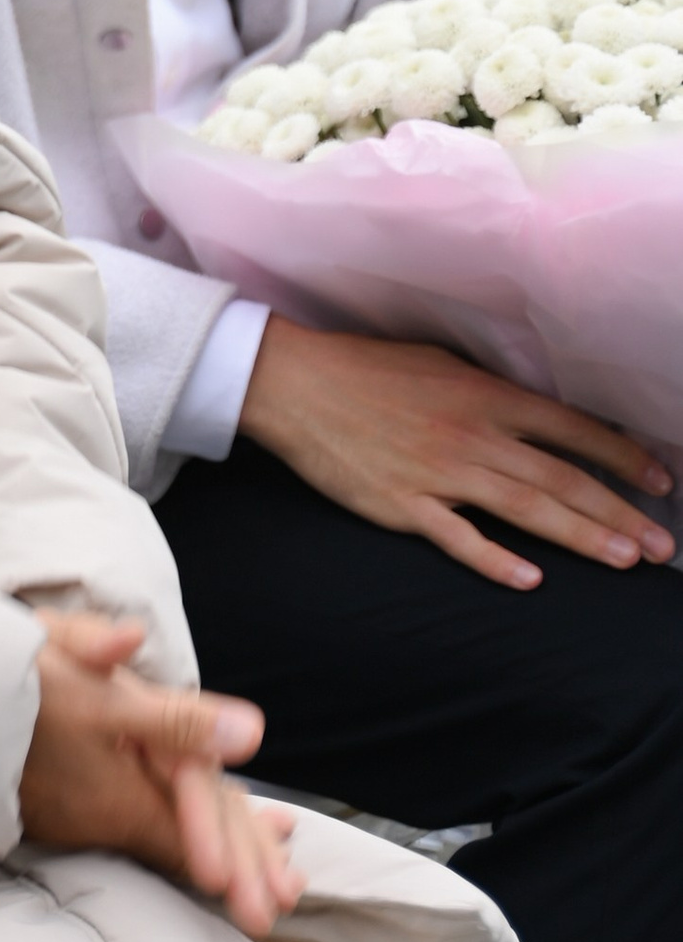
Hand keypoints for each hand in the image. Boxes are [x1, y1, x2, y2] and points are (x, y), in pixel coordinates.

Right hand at [18, 610, 302, 941]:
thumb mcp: (99, 695)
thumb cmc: (16, 691)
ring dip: (201, 848)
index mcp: (123, 797)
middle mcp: (101, 816)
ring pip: (154, 834)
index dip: (244, 860)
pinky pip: (124, 820)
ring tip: (241, 870)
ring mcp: (74, 812)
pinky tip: (168, 826)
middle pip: (181, 845)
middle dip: (236, 869)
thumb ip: (176, 720)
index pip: (199, 835)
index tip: (285, 892)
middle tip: (280, 907)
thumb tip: (249, 733)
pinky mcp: (52, 800)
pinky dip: (160, 826)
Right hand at [239, 319, 674, 590]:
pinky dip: (495, 558)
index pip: (571, 430)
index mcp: (484, 395)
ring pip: (525, 509)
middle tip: (664, 546)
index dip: (621, 458)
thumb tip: (536, 414)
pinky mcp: (401, 503)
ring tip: (625, 559)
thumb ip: (489, 392)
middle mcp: (472, 433)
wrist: (294, 382)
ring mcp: (438, 471)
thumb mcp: (440, 362)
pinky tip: (531, 579)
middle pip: (560, 478)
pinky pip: (457, 536)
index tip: (661, 482)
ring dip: (580, 535)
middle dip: (619, 513)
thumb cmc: (365, 368)